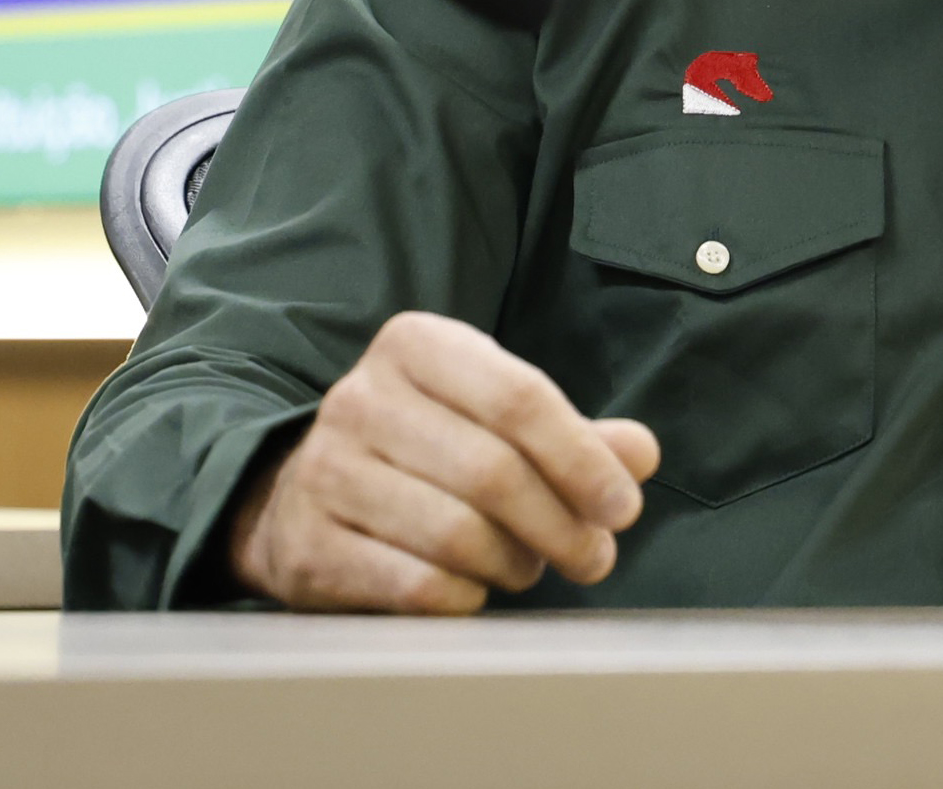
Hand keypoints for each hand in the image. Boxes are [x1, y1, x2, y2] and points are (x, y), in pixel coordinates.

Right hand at [228, 311, 658, 612]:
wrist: (302, 497)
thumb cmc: (424, 452)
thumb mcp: (495, 420)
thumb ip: (575, 436)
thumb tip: (640, 455)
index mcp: (415, 345)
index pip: (519, 397)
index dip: (584, 460)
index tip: (624, 508)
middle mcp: (361, 397)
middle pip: (494, 472)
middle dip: (561, 526)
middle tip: (592, 556)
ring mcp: (326, 471)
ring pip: (459, 534)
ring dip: (516, 564)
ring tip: (528, 566)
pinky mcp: (309, 545)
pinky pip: (417, 586)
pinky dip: (466, 597)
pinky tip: (475, 588)